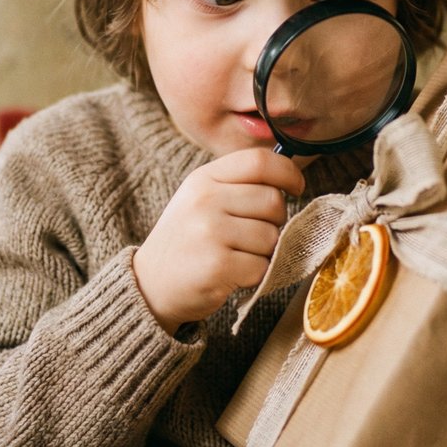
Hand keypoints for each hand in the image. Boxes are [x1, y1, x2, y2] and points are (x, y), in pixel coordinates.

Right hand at [133, 149, 304, 334]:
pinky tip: (231, 274)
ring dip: (263, 252)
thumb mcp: (201, 199)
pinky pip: (261, 266)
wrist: (150, 285)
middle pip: (272, 201)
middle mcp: (205, 200)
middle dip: (274, 221)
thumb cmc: (186, 241)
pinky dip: (254, 275)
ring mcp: (210, 232)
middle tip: (252, 235)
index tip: (296, 188)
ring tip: (236, 255)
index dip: (288, 173)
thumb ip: (238, 184)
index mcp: (204, 178)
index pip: (259, 161)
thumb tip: (289, 178)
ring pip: (271, 237)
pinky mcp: (218, 265)